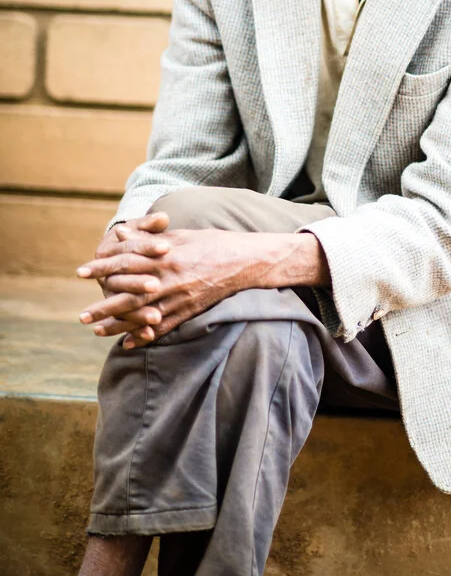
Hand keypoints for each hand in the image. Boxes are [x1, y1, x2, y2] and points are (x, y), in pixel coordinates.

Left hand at [77, 228, 276, 347]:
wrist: (243, 260)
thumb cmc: (211, 242)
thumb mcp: (178, 235)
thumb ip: (148, 237)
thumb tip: (121, 232)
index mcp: (165, 257)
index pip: (126, 263)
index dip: (102, 267)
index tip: (81, 271)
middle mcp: (170, 279)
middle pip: (130, 296)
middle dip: (104, 307)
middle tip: (83, 316)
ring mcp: (180, 298)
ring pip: (144, 315)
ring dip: (119, 325)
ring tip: (98, 331)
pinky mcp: (190, 310)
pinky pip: (164, 327)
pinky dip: (146, 336)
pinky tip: (129, 343)